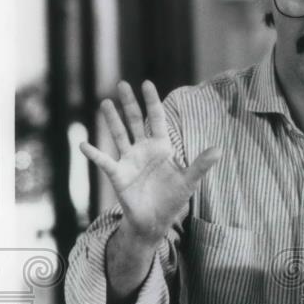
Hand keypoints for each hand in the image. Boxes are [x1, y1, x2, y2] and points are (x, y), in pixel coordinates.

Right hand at [80, 80, 220, 245]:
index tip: (147, 83)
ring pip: (119, 134)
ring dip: (112, 119)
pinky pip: (104, 161)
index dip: (152, 102)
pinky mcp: (118, 174)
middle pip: (135, 121)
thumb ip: (201, 164)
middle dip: (129, 103)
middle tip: (122, 84)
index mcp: (161, 147)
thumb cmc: (172, 199)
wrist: (155, 220)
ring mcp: (129, 160)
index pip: (156, 119)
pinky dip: (93, 154)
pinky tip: (83, 145)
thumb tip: (219, 150)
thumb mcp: (188, 181)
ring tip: (106, 103)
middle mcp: (143, 149)